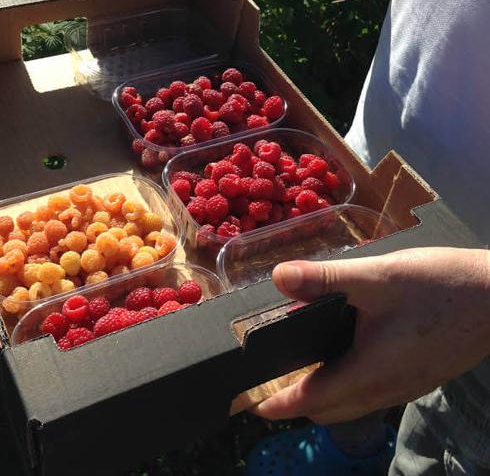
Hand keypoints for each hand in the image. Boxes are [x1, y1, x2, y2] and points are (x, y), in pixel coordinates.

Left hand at [253, 247, 489, 423]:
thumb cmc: (441, 288)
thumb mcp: (377, 277)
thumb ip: (325, 279)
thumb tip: (279, 277)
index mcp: (370, 373)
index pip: (310, 402)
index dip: (274, 405)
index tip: (246, 403)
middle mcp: (386, 389)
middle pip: (327, 409)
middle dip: (292, 401)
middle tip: (266, 379)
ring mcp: (404, 385)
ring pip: (349, 403)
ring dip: (319, 393)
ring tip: (297, 365)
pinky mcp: (417, 374)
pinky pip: (369, 391)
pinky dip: (344, 382)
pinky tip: (341, 350)